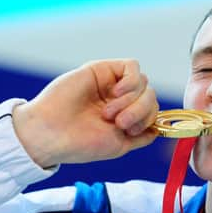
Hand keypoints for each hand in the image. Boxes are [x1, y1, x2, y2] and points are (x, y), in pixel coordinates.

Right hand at [13, 59, 158, 167]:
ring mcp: (111, 84)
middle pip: (150, 96)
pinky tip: (116, 93)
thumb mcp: (119, 145)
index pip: (153, 110)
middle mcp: (120, 100)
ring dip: (133, 101)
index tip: (130, 131)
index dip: (148, 119)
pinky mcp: (101, 70)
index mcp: (125, 117)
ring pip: (144, 83)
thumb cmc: (80, 144)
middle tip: (120, 123)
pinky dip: (131, 82)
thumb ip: (142, 137)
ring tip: (109, 113)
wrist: (51, 135)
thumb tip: (159, 130)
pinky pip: (132, 67)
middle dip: (140, 111)